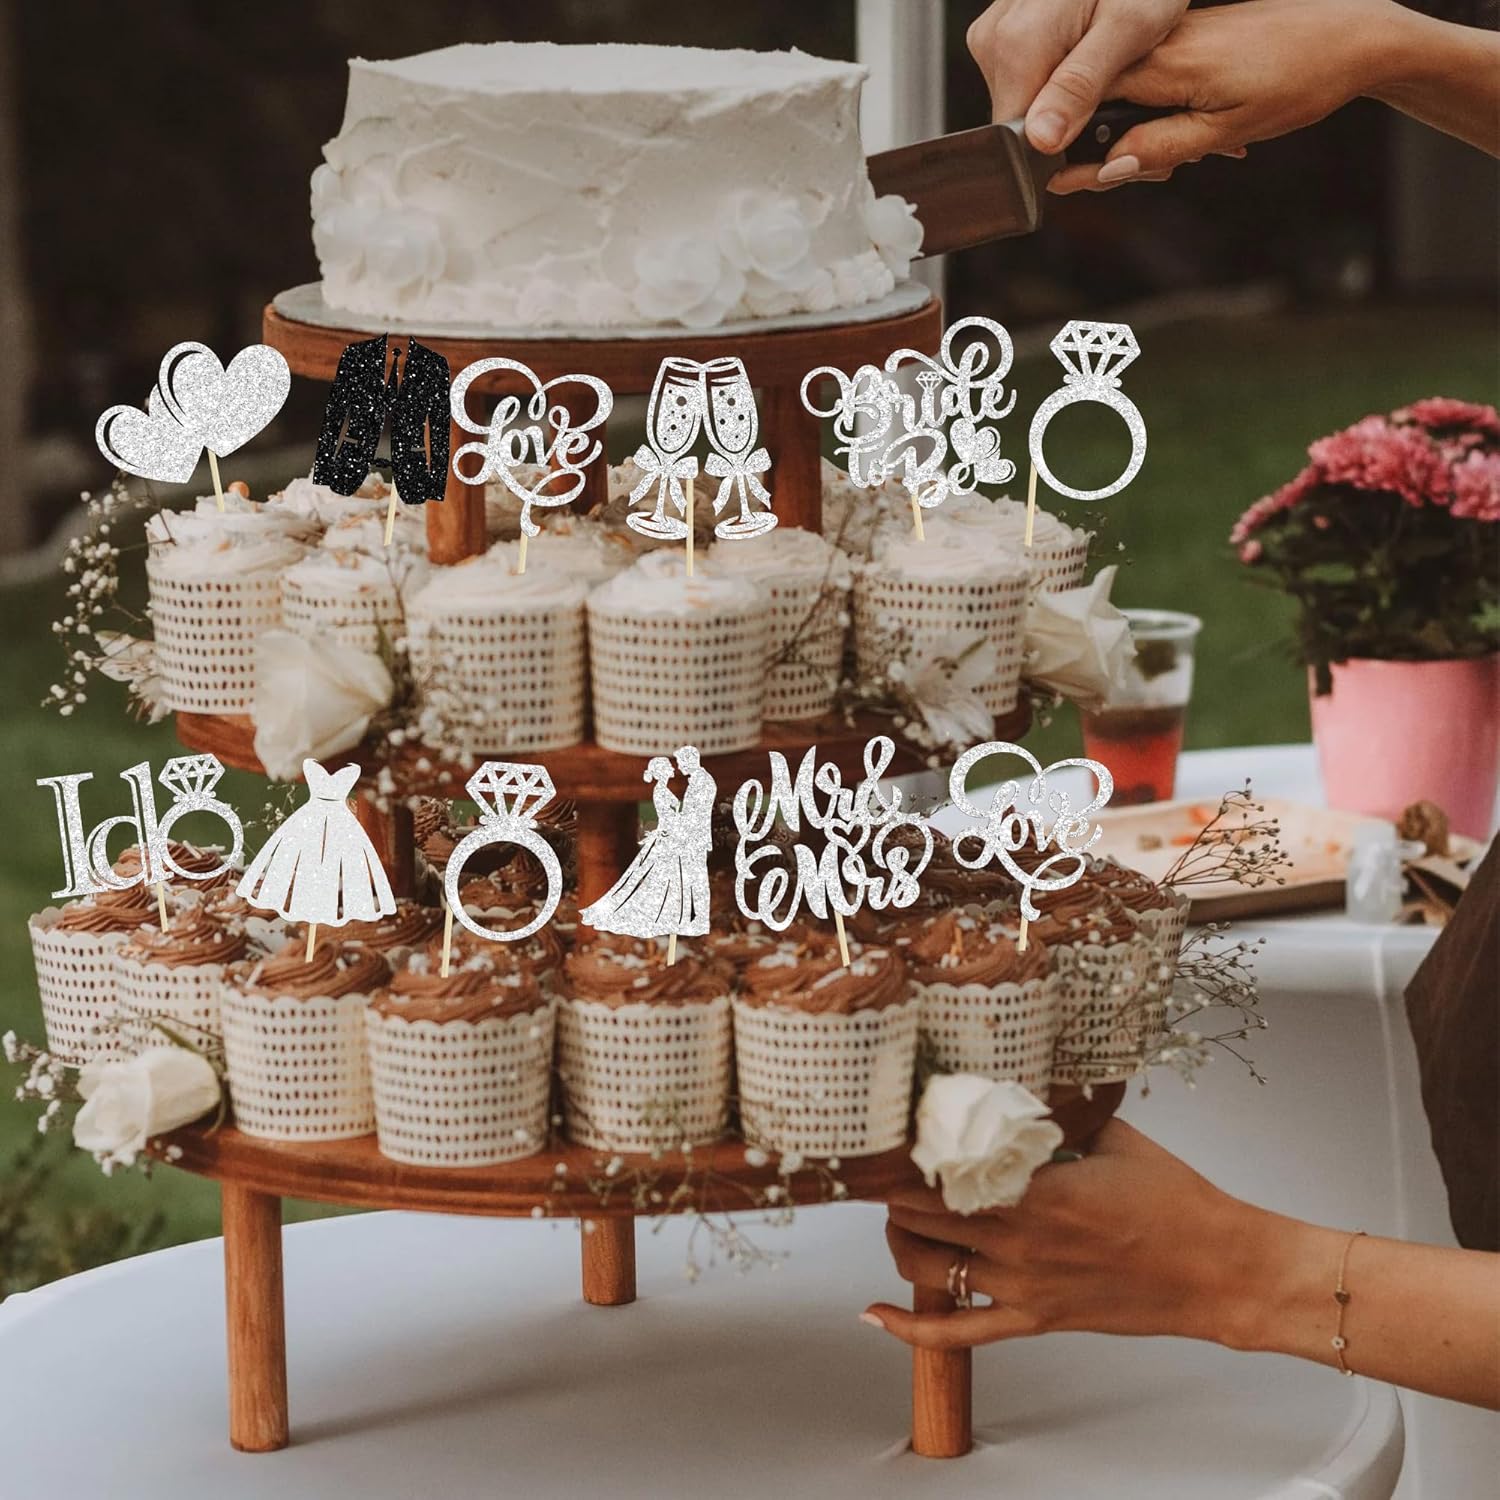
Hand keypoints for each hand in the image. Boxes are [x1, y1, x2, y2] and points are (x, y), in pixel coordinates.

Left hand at [864, 1120, 1275, 1349]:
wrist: (1220, 1271)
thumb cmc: (1175, 1201)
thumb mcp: (1111, 1135)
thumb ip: (1054, 1113)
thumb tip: (1010, 1084)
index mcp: (1036, 1189)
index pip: (939, 1170)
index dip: (901, 1153)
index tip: (884, 1133)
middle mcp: (1019, 1241)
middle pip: (919, 1215)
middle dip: (890, 1190)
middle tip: (879, 1166)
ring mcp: (1023, 1287)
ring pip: (926, 1266)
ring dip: (899, 1238)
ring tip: (896, 1213)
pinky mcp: (1035, 1320)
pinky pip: (957, 1334)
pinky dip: (909, 1328)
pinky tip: (875, 1314)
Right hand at [966, 0, 1187, 151]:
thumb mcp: (1129, 29)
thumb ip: (1081, 86)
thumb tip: (1042, 139)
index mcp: (1017, 43)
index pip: (1018, 136)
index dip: (1056, 148)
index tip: (1095, 129)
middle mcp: (994, 39)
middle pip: (1018, 120)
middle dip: (1060, 123)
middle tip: (1107, 88)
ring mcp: (994, 35)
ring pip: (1021, 101)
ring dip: (1058, 100)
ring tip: (1097, 65)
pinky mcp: (1002, 34)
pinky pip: (1022, 77)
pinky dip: (1053, 78)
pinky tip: (1081, 54)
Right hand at [1049, 0, 1404, 193]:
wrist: (1353, 34)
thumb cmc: (1300, 80)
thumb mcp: (1227, 130)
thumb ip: (1160, 147)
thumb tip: (1107, 169)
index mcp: (1163, 64)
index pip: (1086, 107)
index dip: (1072, 150)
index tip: (1063, 182)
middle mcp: (1161, 42)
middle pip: (1100, 102)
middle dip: (1113, 147)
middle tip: (1153, 173)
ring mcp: (1176, 34)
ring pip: (1127, 93)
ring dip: (1143, 132)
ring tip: (1186, 155)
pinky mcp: (1193, 32)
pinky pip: (1155, 78)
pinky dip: (1164, 110)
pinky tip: (1198, 130)